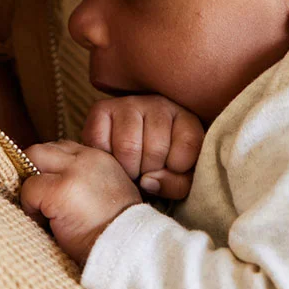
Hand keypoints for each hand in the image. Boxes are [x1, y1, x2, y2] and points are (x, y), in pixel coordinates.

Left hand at [22, 140, 140, 264]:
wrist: (127, 251)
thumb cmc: (116, 231)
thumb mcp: (108, 192)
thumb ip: (85, 178)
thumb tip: (54, 181)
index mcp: (99, 157)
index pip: (61, 149)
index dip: (49, 169)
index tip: (50, 191)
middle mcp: (87, 158)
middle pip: (42, 149)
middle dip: (33, 172)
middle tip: (39, 200)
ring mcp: (73, 171)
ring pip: (33, 159)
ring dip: (31, 186)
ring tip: (43, 212)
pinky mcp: (60, 190)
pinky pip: (29, 189)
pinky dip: (30, 206)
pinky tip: (46, 224)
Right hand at [82, 95, 204, 199]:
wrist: (131, 154)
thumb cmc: (161, 168)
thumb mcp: (181, 178)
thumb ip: (177, 184)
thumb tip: (147, 181)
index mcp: (185, 118)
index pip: (187, 148)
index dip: (177, 171)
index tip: (169, 171)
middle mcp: (158, 104)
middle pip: (155, 150)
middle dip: (148, 172)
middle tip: (145, 172)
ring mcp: (129, 103)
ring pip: (128, 147)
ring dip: (127, 169)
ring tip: (130, 168)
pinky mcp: (101, 109)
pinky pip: (100, 142)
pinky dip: (105, 159)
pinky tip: (113, 158)